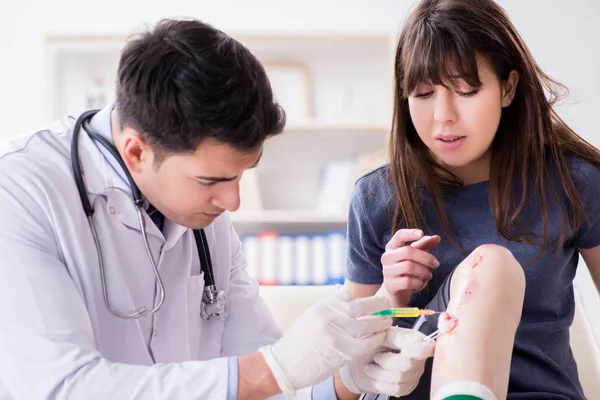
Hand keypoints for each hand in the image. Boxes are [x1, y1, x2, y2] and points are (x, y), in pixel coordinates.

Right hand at [258, 287, 391, 396]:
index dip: (363, 298)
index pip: (349, 294)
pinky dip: (376, 340)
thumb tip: (350, 301)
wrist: (285, 364)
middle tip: (388, 307)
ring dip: (382, 324)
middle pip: (363, 305)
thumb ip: (330, 309)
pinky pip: (366, 343)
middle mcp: (330, 315)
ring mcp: (336, 332)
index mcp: (323, 305)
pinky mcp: (341, 350)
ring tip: (388, 324)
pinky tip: (379, 339)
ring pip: (368, 324)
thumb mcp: (311, 317)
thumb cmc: (299, 342)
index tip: (375, 301)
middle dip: (380, 305)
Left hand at [340, 326, 434, 395]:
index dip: (417, 350)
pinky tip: (374, 373)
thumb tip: (396, 324)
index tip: (407, 351)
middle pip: (408, 364)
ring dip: (379, 370)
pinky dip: (379, 380)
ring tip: (373, 362)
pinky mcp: (405, 388)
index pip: (425, 346)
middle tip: (376, 355)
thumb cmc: (367, 342)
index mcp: (414, 339)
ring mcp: (412, 374)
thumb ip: (390, 331)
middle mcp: (418, 357)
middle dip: (387, 360)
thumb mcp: (376, 332)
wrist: (355, 361)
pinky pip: (394, 388)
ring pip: (399, 377)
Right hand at [381, 229, 440, 304]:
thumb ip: (424, 245)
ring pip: (409, 267)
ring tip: (429, 275)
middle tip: (436, 264)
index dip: (410, 233)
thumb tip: (437, 237)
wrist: (395, 291)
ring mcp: (387, 271)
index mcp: (392, 247)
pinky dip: (418, 282)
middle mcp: (387, 257)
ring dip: (424, 271)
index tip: (421, 233)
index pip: (399, 236)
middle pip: (407, 252)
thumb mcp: (414, 256)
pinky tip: (421, 283)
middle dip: (425, 257)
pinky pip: (408, 281)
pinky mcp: (390, 285)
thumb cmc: (405, 270)